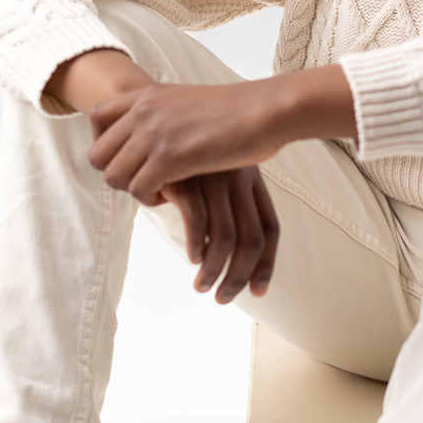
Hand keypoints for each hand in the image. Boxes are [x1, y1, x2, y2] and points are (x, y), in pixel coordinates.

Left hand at [45, 48, 356, 302]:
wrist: (263, 111)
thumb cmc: (238, 111)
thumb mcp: (189, 101)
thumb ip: (164, 113)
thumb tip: (154, 132)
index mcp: (147, 94)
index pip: (96, 117)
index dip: (105, 144)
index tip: (129, 157)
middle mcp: (143, 111)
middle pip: (98, 155)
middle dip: (118, 174)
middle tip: (146, 181)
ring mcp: (154, 133)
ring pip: (114, 177)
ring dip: (134, 190)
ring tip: (161, 190)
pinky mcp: (169, 158)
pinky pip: (138, 190)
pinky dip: (152, 200)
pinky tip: (174, 196)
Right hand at [154, 168, 280, 303]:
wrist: (152, 123)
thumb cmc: (183, 160)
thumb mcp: (214, 177)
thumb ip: (227, 208)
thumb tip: (232, 256)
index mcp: (252, 179)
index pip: (270, 228)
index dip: (267, 264)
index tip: (258, 292)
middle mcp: (239, 177)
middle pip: (252, 239)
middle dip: (239, 276)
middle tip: (224, 299)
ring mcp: (213, 175)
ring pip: (226, 236)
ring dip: (215, 270)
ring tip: (202, 287)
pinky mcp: (186, 175)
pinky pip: (198, 219)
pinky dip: (196, 245)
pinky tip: (192, 257)